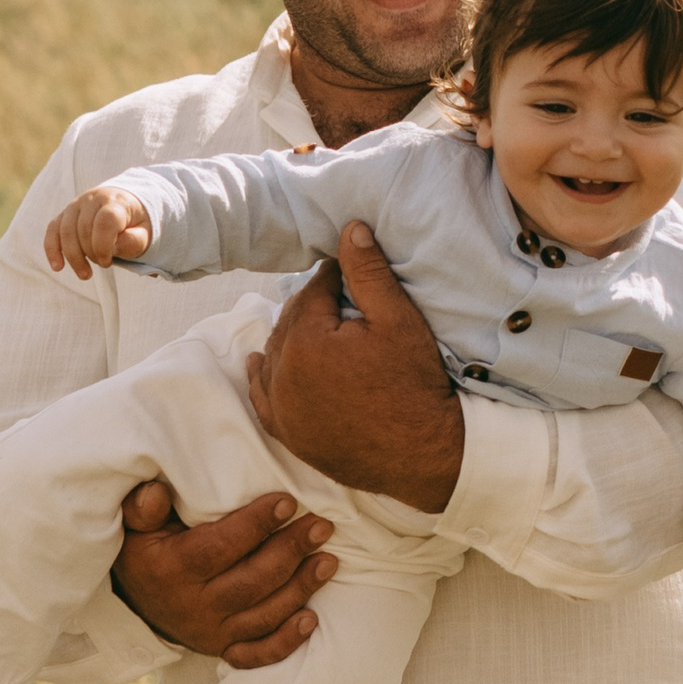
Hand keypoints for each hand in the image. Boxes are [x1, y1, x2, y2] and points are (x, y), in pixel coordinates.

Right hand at [44, 187, 151, 279]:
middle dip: (91, 254)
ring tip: (85, 274)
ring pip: (66, 231)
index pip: (104, 221)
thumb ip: (134, 241)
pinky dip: (53, 249)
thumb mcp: (145, 232)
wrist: (124, 205)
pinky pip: (53, 230)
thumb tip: (112, 250)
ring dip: (73, 257)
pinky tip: (57, 267)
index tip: (108, 262)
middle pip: (83, 229)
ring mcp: (75, 205)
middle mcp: (92, 199)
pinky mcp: (64, 215)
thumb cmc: (135, 223)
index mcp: (116, 201)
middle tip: (105, 264)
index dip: (103, 246)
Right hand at [111, 482, 337, 668]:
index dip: (256, 525)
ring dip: (300, 589)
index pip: (219, 547)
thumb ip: (141, 506)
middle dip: (290, 551)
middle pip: (251, 581)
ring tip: (329, 560)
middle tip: (321, 526)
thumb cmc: (144, 552)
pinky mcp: (223, 649)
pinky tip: (312, 619)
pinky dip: (286, 641)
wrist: (135, 604)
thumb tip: (156, 491)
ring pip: (263, 614)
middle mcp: (194, 605)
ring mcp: (211, 632)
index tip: (288, 502)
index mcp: (171, 569)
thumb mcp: (133, 525)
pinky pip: (257, 654)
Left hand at [246, 223, 463, 512]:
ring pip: (274, 358)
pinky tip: (257, 364)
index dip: (333, 279)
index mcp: (305, 342)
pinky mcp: (289, 435)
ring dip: (290, 338)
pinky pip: (264, 399)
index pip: (311, 294)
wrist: (425, 455)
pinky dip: (262, 379)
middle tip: (337, 298)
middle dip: (311, 307)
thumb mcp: (398, 321)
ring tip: (314, 326)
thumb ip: (369, 274)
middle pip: (290, 324)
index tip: (347, 272)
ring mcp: (283, 409)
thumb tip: (350, 228)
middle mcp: (283, 375)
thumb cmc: (416, 386)